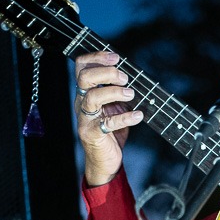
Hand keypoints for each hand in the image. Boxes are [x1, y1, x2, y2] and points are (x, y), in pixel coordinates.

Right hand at [74, 51, 144, 185]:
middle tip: (125, 78)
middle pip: (85, 78)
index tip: (116, 57)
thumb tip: (136, 78)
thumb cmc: (110, 134)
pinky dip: (125, 118)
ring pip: (92, 97)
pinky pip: (107, 123)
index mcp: (85, 94)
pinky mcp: (93, 134)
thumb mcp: (115, 109)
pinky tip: (138, 116)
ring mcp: (85, 119)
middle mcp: (82, 103)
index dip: (97, 57)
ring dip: (114, 92)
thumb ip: (120, 94)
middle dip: (106, 72)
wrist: (105, 162)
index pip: (82, 67)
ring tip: (131, 94)